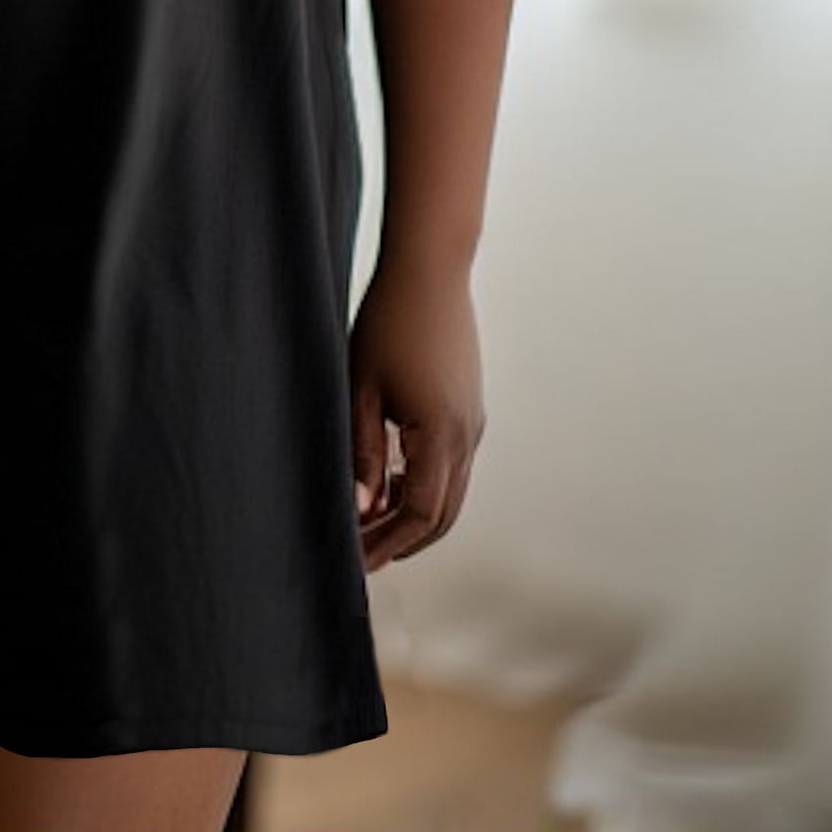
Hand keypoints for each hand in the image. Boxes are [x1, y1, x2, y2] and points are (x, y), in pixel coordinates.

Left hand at [347, 255, 485, 570]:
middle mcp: (467, 434)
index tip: (358, 561)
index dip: (389, 544)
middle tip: (364, 554)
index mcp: (442, 434)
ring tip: (370, 520)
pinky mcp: (469, 407)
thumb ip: (364, 451)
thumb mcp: (362, 388)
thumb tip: (363, 508)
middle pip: (444, 514)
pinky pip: (453, 463)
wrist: (430, 270)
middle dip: (404, 539)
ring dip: (415, 513)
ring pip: (451, 491)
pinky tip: (390, 477)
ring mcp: (473, 420)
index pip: (421, 515)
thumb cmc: (388, 321)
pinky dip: (425, 483)